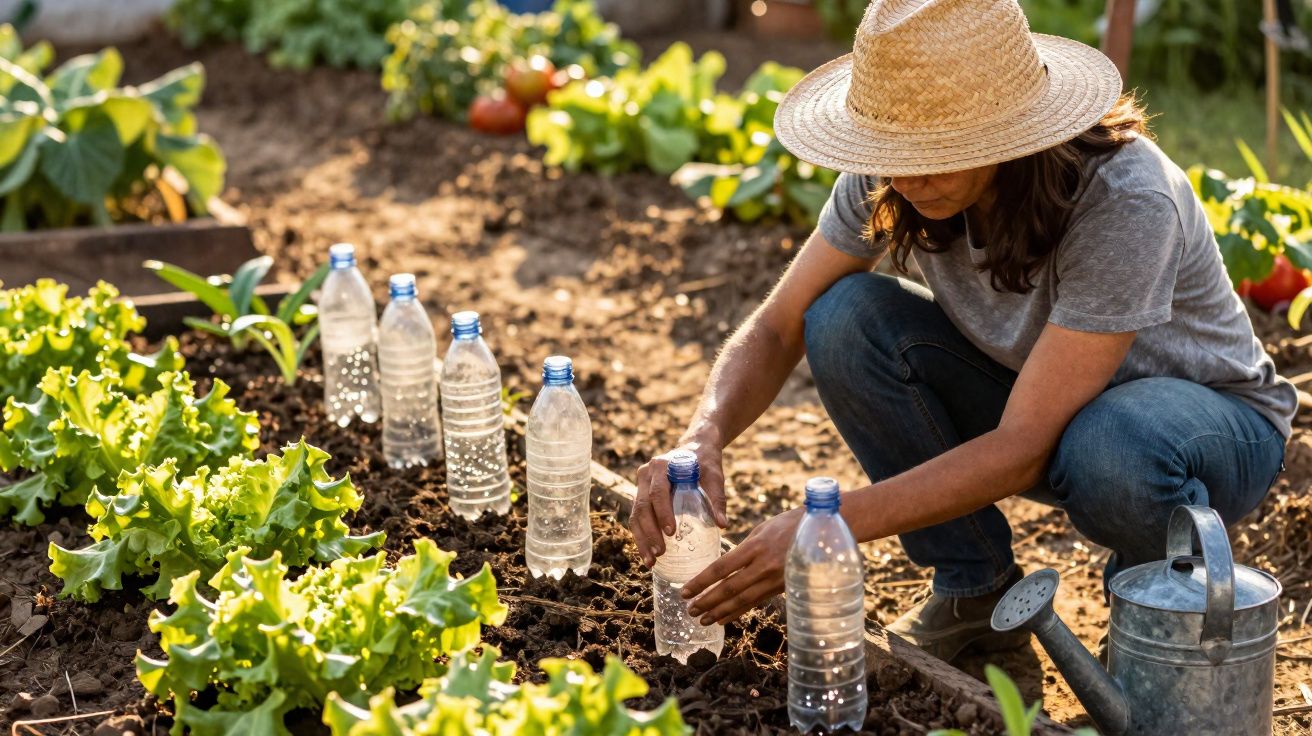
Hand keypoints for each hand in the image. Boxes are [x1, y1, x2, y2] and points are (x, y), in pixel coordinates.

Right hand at [629, 437, 727, 567]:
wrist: (695, 448)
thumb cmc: (706, 463)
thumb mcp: (714, 476)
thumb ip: (717, 498)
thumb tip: (723, 525)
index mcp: (662, 465)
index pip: (658, 492)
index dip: (662, 512)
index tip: (670, 532)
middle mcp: (647, 474)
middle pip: (643, 506)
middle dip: (649, 532)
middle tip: (659, 553)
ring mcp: (641, 485)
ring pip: (636, 514)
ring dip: (642, 539)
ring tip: (651, 561)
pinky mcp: (641, 495)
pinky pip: (637, 517)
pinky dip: (641, 536)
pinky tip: (648, 554)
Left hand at [682, 507, 802, 625]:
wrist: (825, 533)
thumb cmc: (791, 524)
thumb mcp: (763, 529)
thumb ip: (745, 548)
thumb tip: (726, 565)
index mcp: (756, 547)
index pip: (722, 568)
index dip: (702, 582)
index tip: (686, 591)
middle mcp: (764, 566)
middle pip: (729, 588)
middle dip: (707, 601)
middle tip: (689, 610)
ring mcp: (775, 580)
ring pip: (742, 600)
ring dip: (719, 611)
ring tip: (702, 619)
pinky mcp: (783, 588)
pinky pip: (756, 602)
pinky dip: (738, 612)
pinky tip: (723, 618)